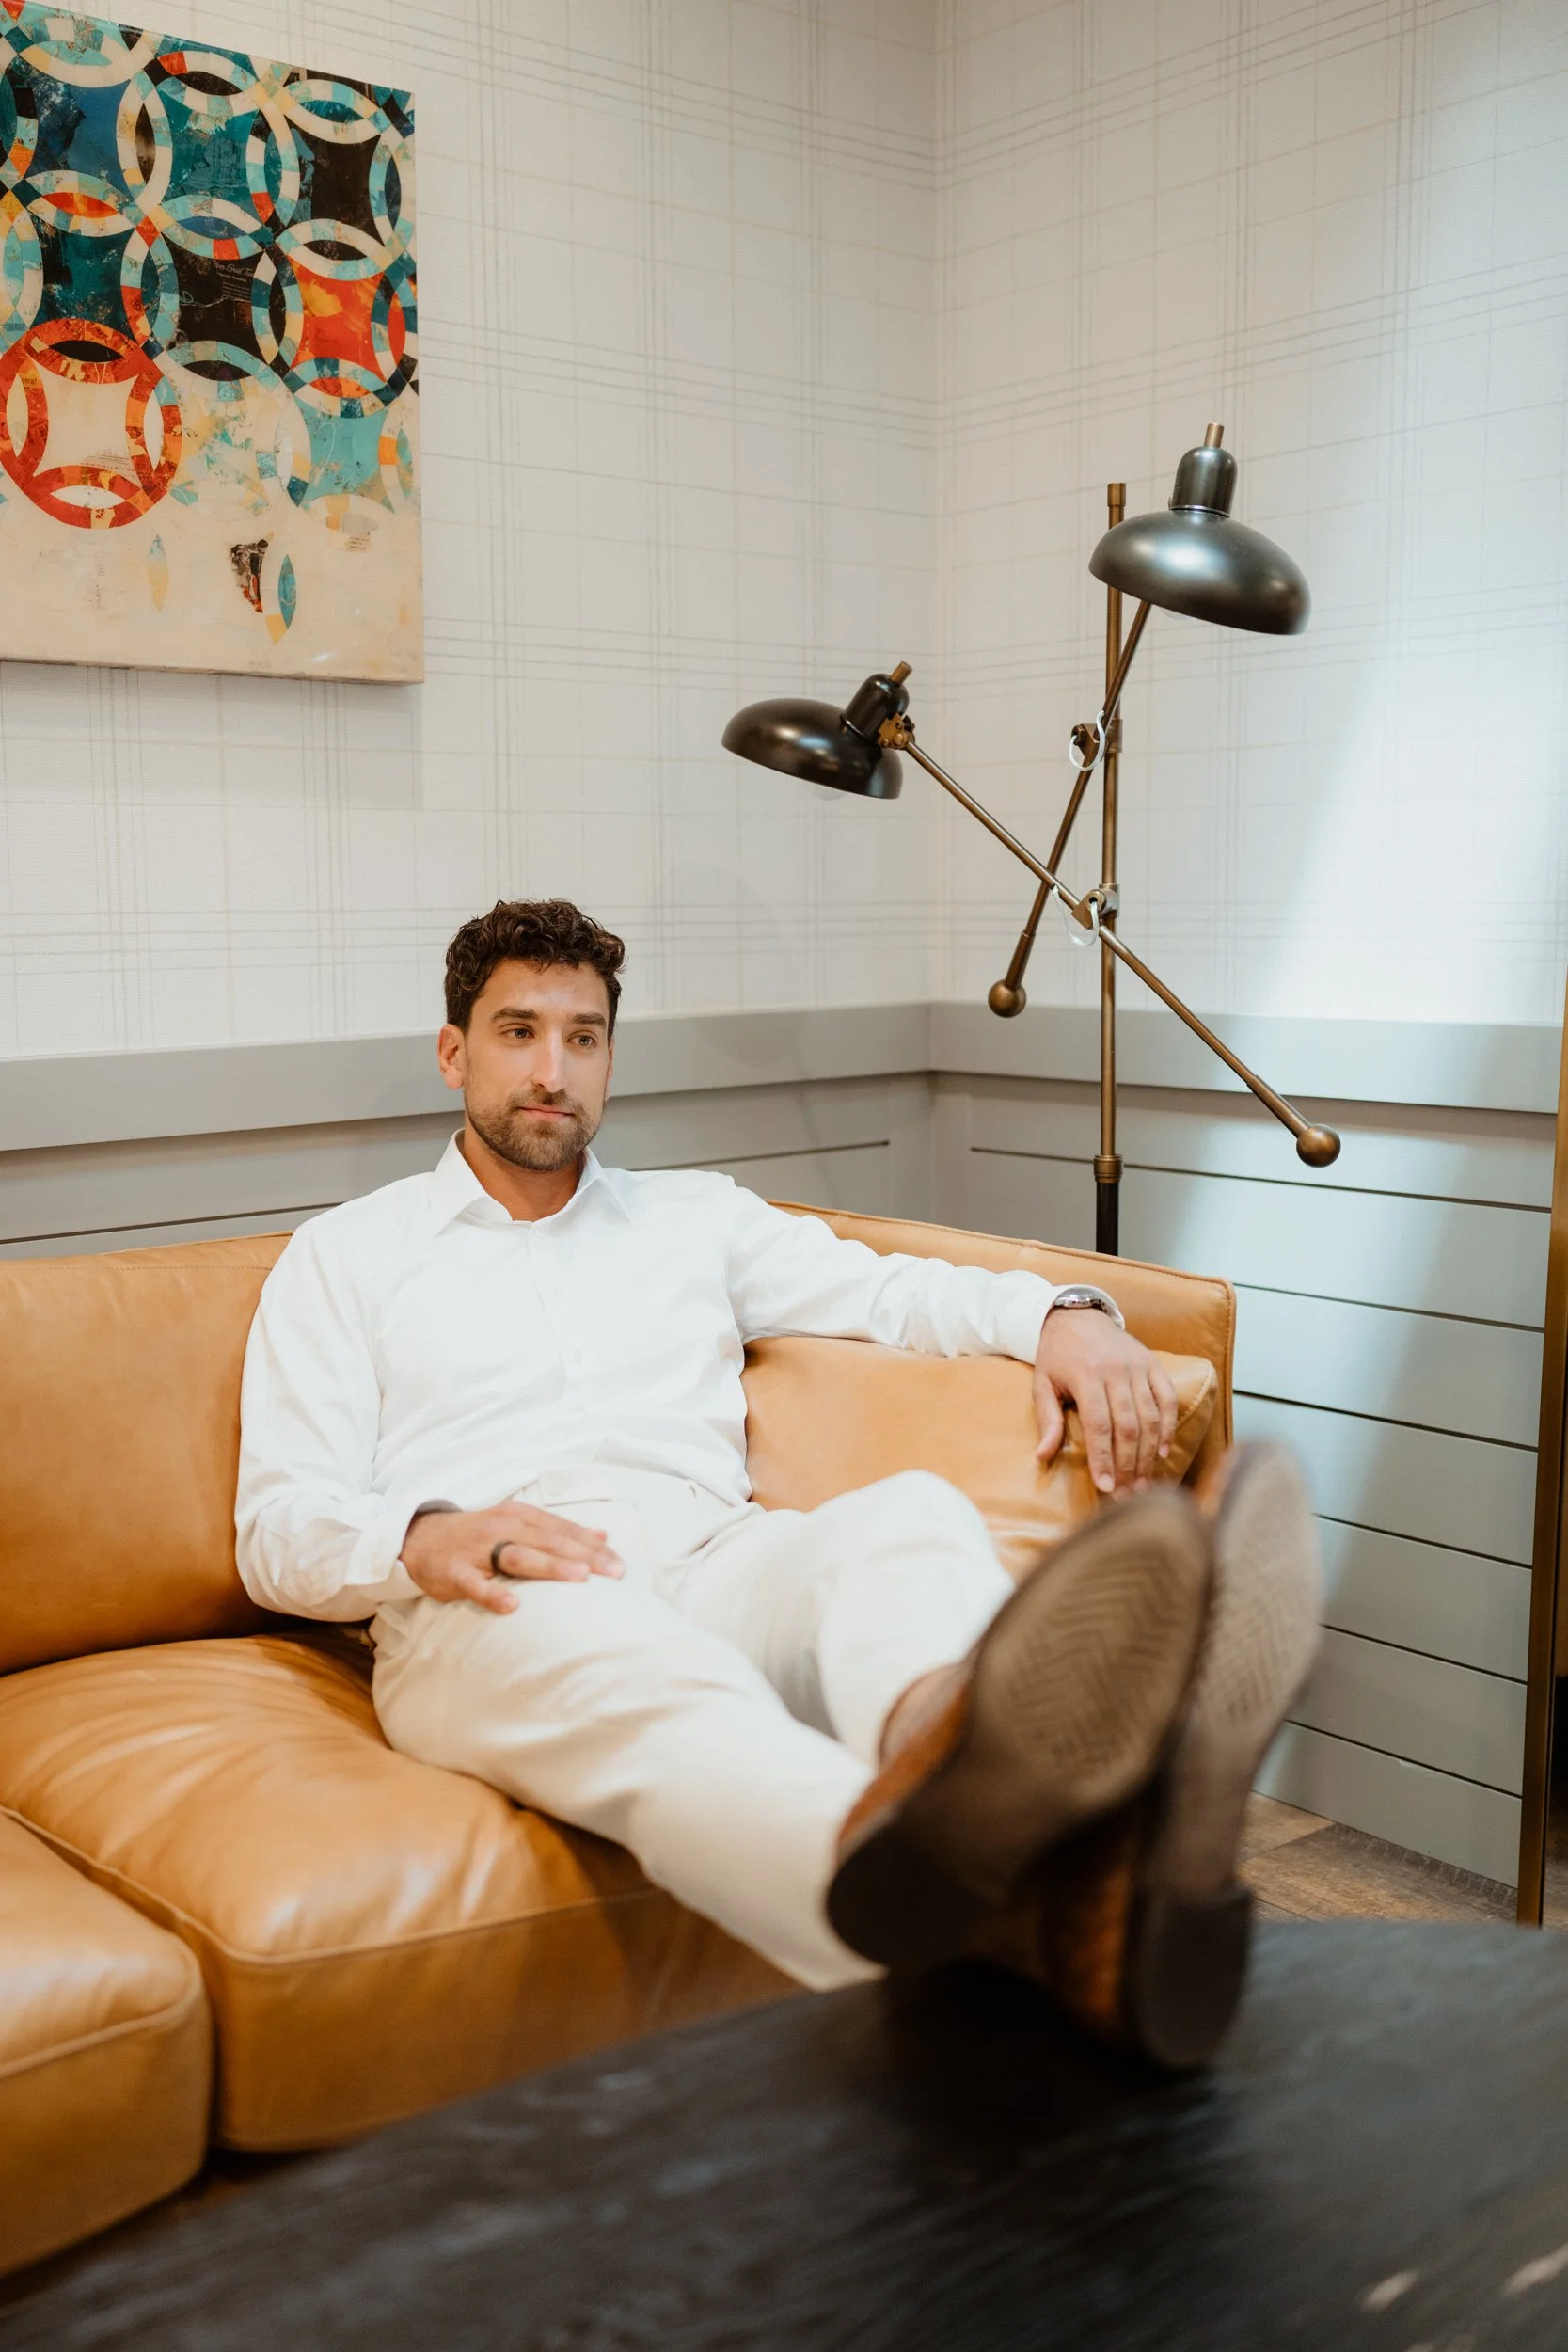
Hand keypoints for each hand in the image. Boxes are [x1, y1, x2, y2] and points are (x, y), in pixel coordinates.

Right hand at [400, 1502, 623, 1614]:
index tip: (620, 1564)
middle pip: (549, 1541)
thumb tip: (602, 1536)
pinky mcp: (455, 1571)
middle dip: (583, 1556)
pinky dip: (493, 1594)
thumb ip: (559, 1531)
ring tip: (579, 1578)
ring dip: (550, 1566)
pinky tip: (513, 1607)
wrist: (422, 1538)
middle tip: (614, 1572)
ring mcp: (478, 1549)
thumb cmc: (480, 1535)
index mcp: (521, 1516)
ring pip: (518, 1556)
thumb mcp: (519, 1524)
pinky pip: (475, 1584)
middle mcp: (502, 1527)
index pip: (563, 1530)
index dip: (593, 1547)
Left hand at [1034, 1308, 1177, 1495]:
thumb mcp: (1042, 1383)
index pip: (1099, 1425)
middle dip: (1128, 1464)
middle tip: (1127, 1494)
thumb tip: (1043, 1456)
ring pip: (1149, 1416)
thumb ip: (1047, 1419)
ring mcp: (1137, 1366)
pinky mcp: (1153, 1364)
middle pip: (1127, 1426)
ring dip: (1148, 1454)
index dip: (1104, 1458)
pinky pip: (1167, 1399)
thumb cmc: (1057, 1355)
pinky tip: (1161, 1452)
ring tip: (1143, 1483)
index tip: (1106, 1487)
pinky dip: (1168, 1427)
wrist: (1078, 1316)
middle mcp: (1115, 1370)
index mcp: (1085, 1375)